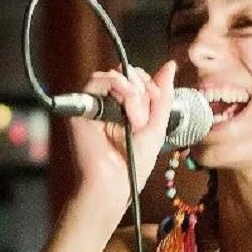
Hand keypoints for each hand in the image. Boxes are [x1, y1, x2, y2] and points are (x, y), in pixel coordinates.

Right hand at [67, 61, 175, 210]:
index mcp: (124, 108)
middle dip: (143, 89)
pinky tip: (128, 107)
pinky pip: (97, 81)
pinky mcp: (81, 109)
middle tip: (146, 118)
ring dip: (132, 93)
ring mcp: (94, 106)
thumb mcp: (157, 126)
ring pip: (114, 76)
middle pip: (126, 73)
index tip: (158, 98)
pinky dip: (117, 86)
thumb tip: (170, 65)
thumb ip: (163, 96)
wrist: (116, 186)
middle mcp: (107, 104)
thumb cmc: (133, 165)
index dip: (149, 83)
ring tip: (137, 120)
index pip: (135, 78)